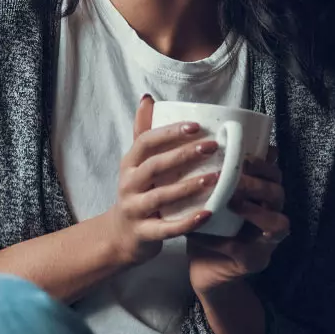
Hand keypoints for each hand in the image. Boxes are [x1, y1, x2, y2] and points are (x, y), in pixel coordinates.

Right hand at [105, 94, 219, 266]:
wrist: (119, 235)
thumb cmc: (136, 192)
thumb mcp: (135, 162)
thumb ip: (143, 131)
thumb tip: (147, 98)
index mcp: (129, 163)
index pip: (146, 142)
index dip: (170, 132)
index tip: (196, 125)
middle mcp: (128, 184)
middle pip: (155, 166)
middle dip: (183, 155)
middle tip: (212, 147)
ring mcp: (135, 210)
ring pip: (161, 196)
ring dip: (188, 186)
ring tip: (215, 177)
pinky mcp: (144, 234)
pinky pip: (167, 229)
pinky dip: (187, 222)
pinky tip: (208, 213)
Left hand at [186, 147, 289, 296]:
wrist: (203, 268)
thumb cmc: (208, 224)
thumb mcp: (210, 195)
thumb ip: (213, 173)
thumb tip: (197, 137)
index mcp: (263, 196)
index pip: (274, 173)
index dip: (262, 163)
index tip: (242, 156)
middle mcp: (271, 215)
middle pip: (279, 194)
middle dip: (258, 184)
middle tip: (235, 178)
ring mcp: (267, 242)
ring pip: (278, 224)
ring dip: (255, 211)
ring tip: (231, 202)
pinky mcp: (254, 263)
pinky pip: (245, 251)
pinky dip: (224, 240)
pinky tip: (202, 231)